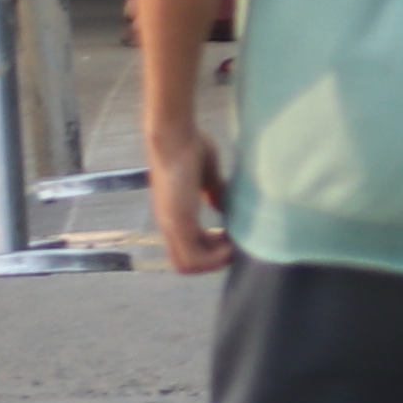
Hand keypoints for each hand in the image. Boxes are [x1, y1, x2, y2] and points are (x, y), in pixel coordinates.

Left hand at [145, 114, 221, 274]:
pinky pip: (192, 256)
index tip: (230, 238)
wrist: (174, 136)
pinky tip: (229, 243)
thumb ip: (212, 192)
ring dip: (213, 262)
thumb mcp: (205, 175)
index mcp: (175, 214)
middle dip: (213, 262)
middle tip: (233, 245)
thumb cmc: (190, 147)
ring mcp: (172, 224)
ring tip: (232, 246)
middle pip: (185, 264)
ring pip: (187, 265)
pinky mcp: (178, 221)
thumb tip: (221, 206)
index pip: (187, 249)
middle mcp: (170, 224)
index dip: (210, 251)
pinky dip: (213, 258)